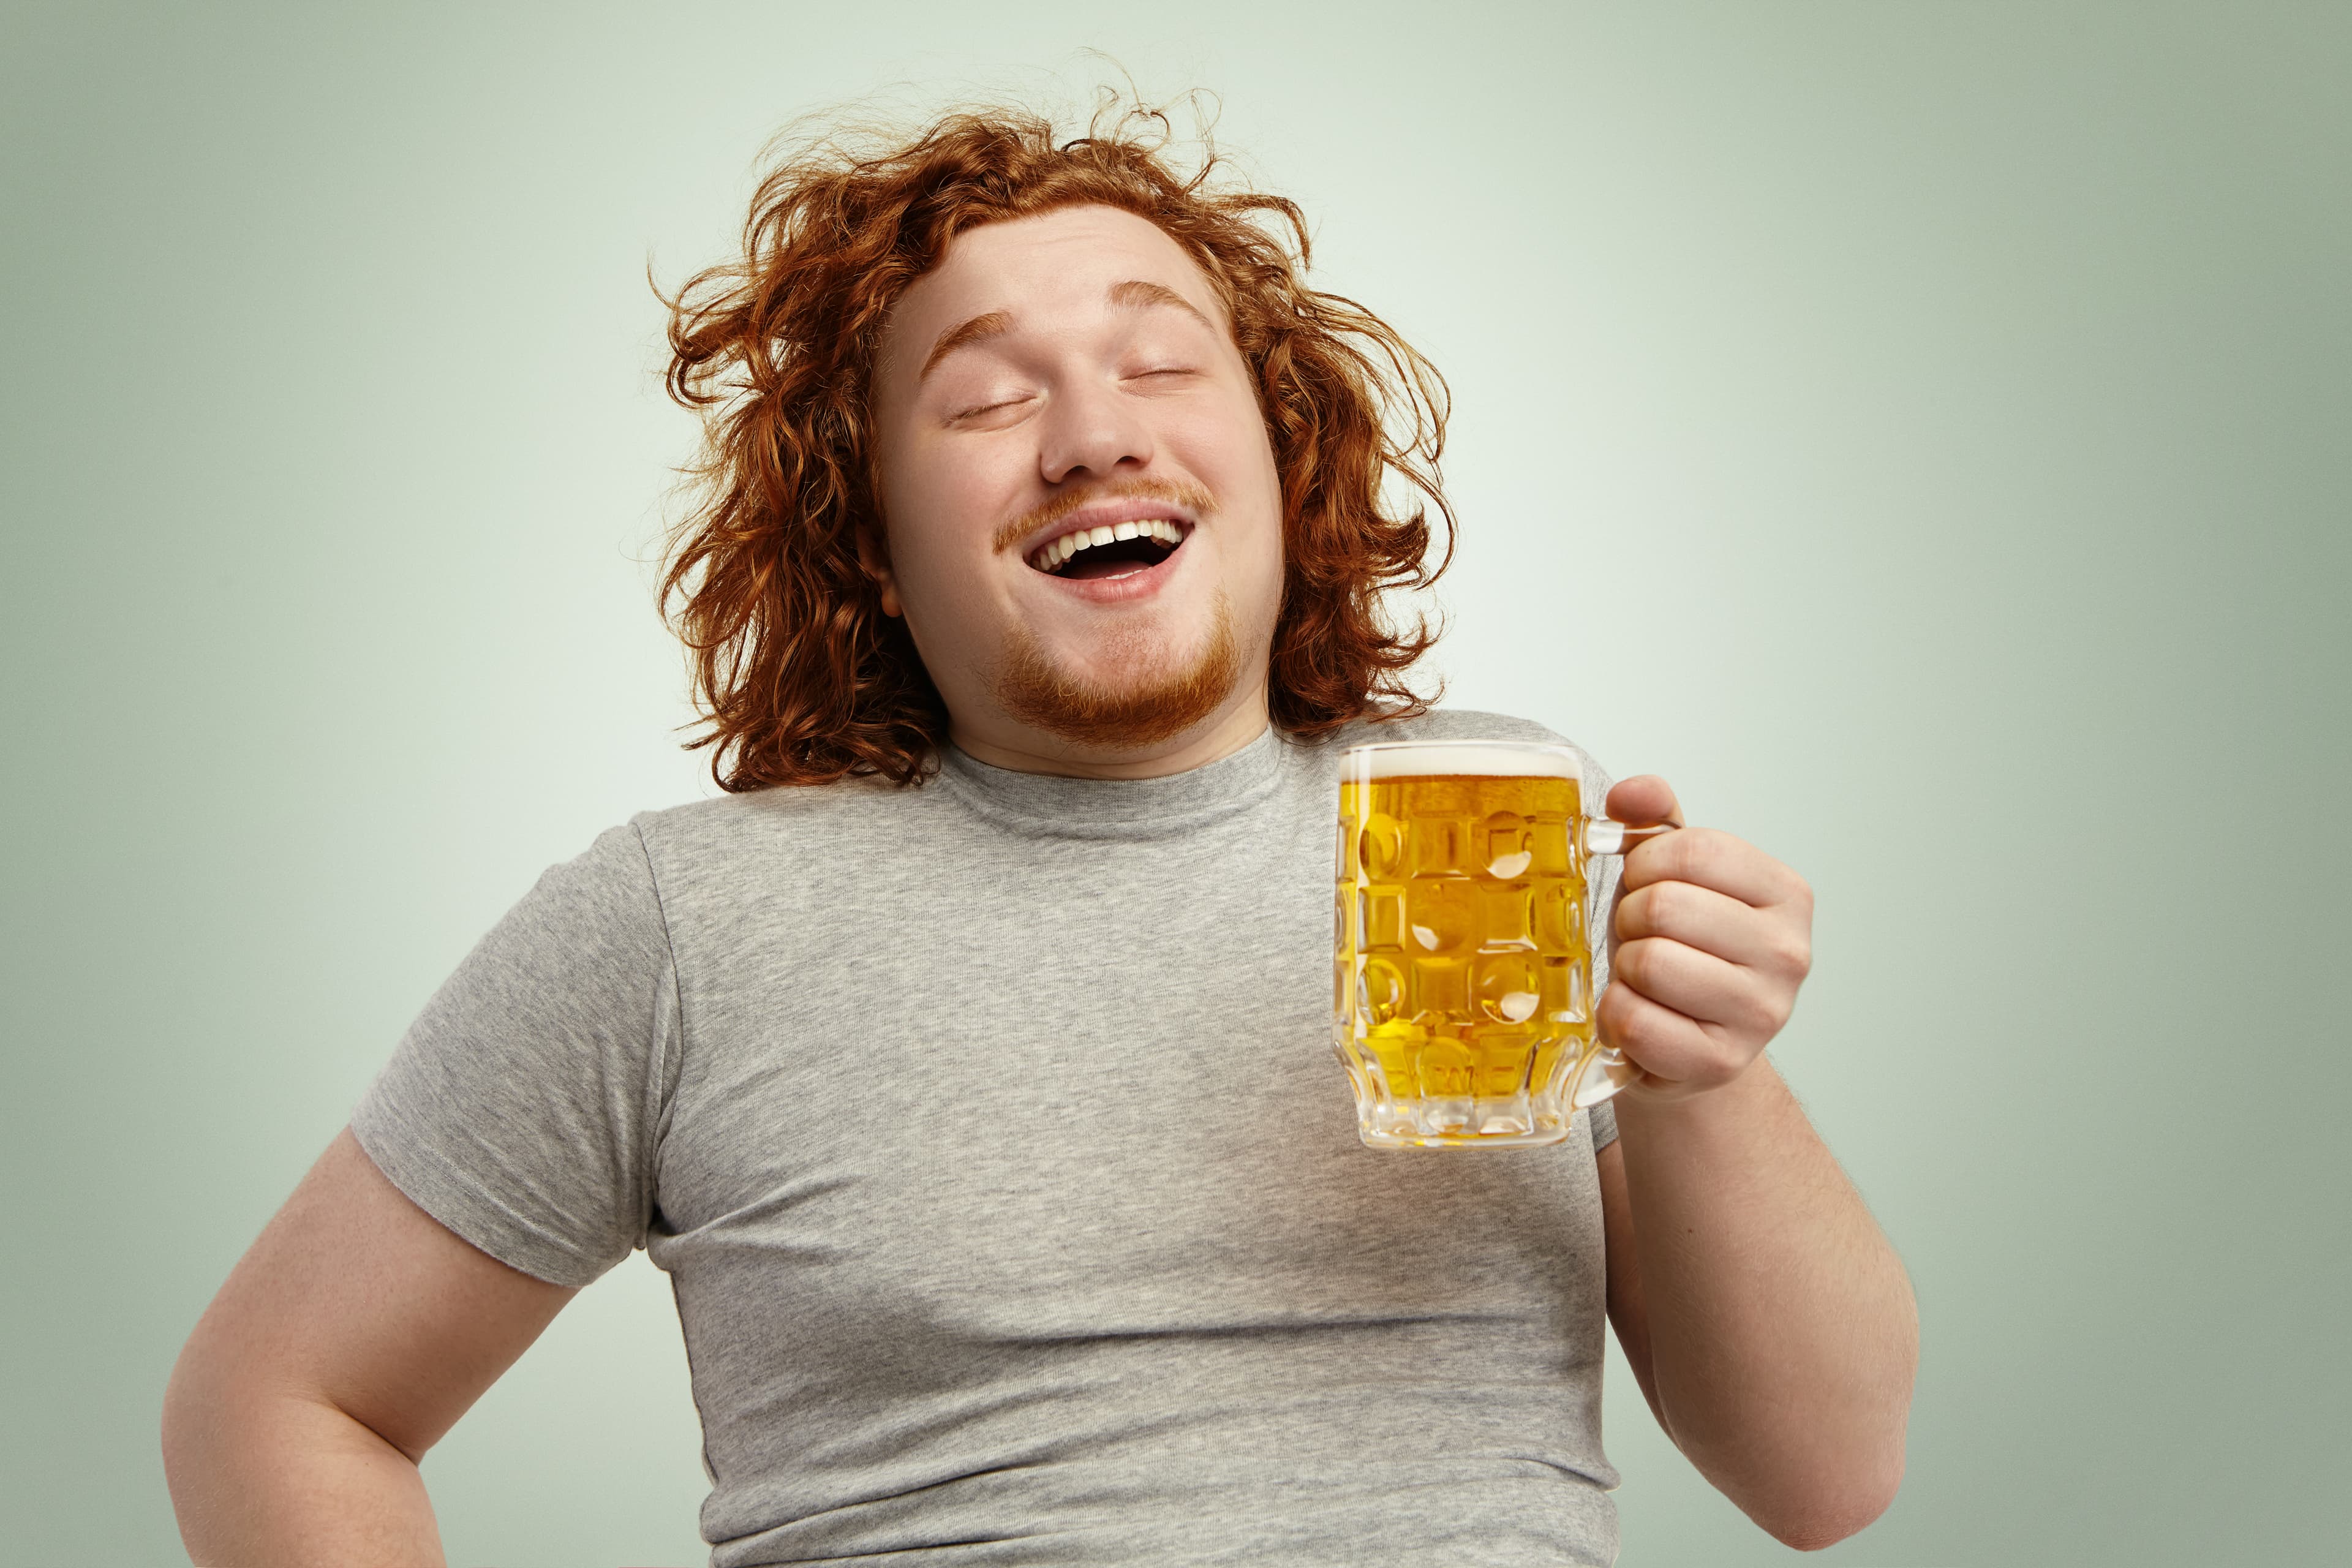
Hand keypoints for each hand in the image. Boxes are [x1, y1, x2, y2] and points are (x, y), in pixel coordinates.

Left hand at [1596, 776, 1813, 1101]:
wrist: (1687, 1043)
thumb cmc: (1680, 949)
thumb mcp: (1672, 876)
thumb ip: (1653, 822)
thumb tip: (1629, 793)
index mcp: (1786, 894)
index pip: (1692, 851)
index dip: (1644, 865)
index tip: (1647, 884)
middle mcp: (1789, 953)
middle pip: (1664, 907)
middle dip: (1631, 918)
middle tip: (1643, 937)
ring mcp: (1762, 1013)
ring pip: (1649, 964)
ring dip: (1624, 968)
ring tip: (1643, 977)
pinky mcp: (1720, 1062)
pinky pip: (1635, 1021)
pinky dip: (1615, 1016)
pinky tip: (1637, 1014)